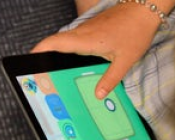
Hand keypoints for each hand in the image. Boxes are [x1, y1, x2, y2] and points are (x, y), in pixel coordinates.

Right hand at [31, 2, 162, 98]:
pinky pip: (76, 38)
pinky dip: (70, 49)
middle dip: (44, 54)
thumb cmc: (135, 32)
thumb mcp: (125, 61)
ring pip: (66, 40)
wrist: (144, 10)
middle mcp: (83, 32)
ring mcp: (87, 28)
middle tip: (40, 71)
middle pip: (56, 42)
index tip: (30, 58)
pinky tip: (76, 60)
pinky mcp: (93, 28)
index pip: (55, 42)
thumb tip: (99, 95)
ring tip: (54, 70)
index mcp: (86, 40)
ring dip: (57, 52)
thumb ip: (110, 79)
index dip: (39, 49)